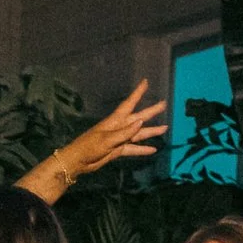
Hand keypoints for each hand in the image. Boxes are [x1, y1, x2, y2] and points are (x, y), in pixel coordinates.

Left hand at [24, 82, 168, 201]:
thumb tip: (141, 122)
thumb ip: (124, 132)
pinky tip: (153, 149)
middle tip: (164, 104)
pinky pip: (133, 149)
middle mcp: (119, 127)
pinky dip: (142, 149)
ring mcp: (119, 139)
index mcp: (115, 121)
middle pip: (139, 118)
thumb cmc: (89, 146)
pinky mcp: (118, 150)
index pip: (129, 103)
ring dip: (151, 131)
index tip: (145, 82)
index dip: (138, 93)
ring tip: (165, 128)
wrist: (78, 161)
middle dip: (151, 112)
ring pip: (138, 134)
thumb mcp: (107, 139)